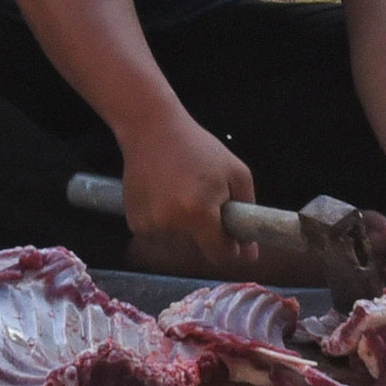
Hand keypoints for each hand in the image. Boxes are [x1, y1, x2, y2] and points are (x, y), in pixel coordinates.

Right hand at [117, 117, 258, 277]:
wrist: (152, 131)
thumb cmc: (199, 149)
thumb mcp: (237, 173)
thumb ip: (248, 213)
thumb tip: (250, 254)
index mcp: (198, 213)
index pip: (219, 254)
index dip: (230, 250)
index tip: (234, 241)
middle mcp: (170, 224)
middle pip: (198, 250)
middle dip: (207, 234)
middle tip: (206, 204)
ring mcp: (149, 225)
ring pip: (178, 245)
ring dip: (185, 231)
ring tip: (184, 197)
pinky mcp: (135, 223)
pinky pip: (159, 236)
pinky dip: (166, 224)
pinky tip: (166, 198)